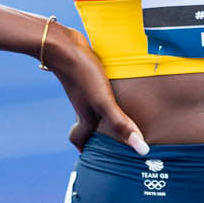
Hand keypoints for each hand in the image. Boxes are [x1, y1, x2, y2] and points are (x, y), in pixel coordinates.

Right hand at [42, 22, 148, 154]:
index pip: (79, 139)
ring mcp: (84, 88)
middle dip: (97, 132)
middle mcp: (83, 104)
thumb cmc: (83, 75)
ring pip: (92, 106)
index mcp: (85, 116)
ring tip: (121, 114)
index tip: (92, 157)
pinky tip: (118, 85)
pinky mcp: (87, 73)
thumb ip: (120, 125)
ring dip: (103, 112)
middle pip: (86, 123)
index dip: (85, 149)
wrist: (62, 44)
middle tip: (112, 138)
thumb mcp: (104, 102)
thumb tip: (141, 150)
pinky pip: (96, 88)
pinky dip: (105, 91)